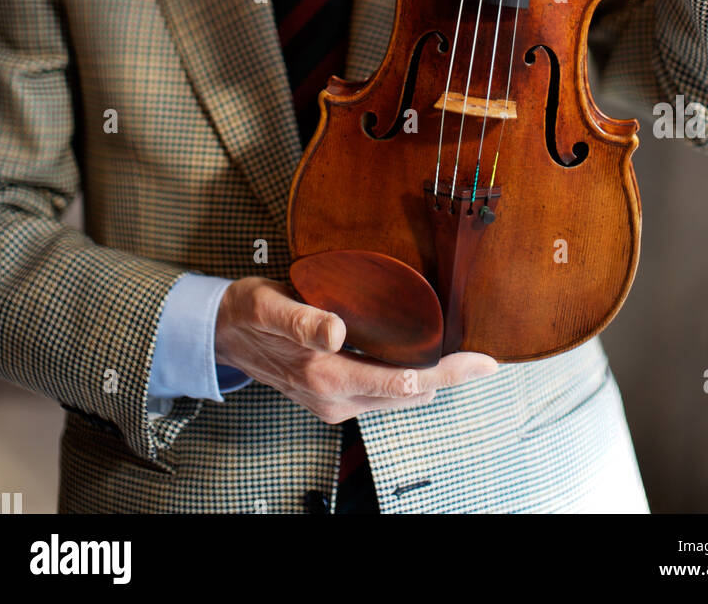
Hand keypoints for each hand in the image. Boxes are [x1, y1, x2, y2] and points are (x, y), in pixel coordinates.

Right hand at [214, 276, 499, 423]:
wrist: (221, 334)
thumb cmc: (249, 312)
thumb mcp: (268, 306)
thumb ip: (301, 320)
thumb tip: (336, 332)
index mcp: (325, 375)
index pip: (402, 382)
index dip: (446, 372)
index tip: (481, 361)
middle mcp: (334, 398)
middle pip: (408, 394)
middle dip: (448, 378)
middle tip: (486, 362)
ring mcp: (333, 402)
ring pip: (397, 398)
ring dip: (430, 381)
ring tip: (465, 362)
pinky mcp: (332, 398)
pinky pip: (380, 394)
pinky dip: (407, 382)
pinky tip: (423, 363)